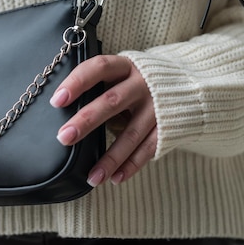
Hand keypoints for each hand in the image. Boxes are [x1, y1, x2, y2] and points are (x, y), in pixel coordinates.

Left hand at [50, 55, 156, 185]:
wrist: (186, 82)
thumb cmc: (138, 79)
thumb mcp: (122, 72)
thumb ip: (100, 85)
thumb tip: (64, 109)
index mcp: (126, 66)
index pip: (99, 68)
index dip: (77, 82)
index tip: (57, 101)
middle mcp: (142, 84)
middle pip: (111, 101)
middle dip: (87, 120)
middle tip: (64, 137)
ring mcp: (156, 107)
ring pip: (131, 133)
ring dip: (110, 157)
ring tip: (92, 177)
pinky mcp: (167, 126)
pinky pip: (148, 148)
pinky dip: (131, 165)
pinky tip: (115, 178)